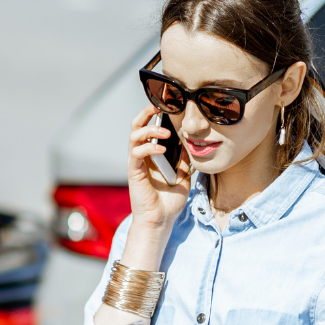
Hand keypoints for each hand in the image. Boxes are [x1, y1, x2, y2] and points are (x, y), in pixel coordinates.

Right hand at [126, 106, 188, 246]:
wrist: (161, 220)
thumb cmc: (170, 201)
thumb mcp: (184, 176)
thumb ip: (185, 160)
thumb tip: (191, 143)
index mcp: (152, 154)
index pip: (150, 128)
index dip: (155, 115)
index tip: (169, 105)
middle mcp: (142, 155)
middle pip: (137, 126)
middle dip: (146, 112)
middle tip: (158, 105)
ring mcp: (136, 162)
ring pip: (134, 135)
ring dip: (149, 129)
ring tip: (164, 132)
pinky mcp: (133, 171)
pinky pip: (136, 153)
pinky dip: (148, 147)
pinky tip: (161, 149)